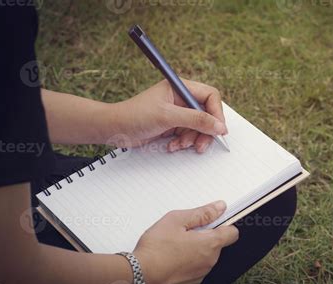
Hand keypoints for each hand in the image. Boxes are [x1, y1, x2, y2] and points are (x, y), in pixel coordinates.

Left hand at [112, 79, 227, 152]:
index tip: (218, 129)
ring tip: (180, 145)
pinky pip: (187, 135)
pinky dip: (182, 143)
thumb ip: (196, 120)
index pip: (210, 96)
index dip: (216, 113)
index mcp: (180, 87)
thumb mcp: (168, 116)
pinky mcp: (172, 126)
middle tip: (201, 145)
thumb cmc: (135, 115)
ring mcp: (177, 113)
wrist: (113, 129)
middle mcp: (181, 99)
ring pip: (198, 128)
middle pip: (207, 114)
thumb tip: (219, 126)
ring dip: (192, 139)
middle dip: (204, 131)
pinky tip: (172, 145)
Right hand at [133, 201, 238, 283]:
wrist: (139, 276)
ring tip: (175, 245)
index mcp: (210, 244)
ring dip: (196, 250)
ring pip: (205, 257)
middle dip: (204, 236)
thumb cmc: (155, 248)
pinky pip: (195, 269)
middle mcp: (209, 262)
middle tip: (184, 231)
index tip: (213, 220)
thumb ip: (202, 213)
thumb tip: (219, 207)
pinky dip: (188, 263)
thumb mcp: (177, 220)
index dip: (224, 224)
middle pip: (216, 244)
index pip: (232, 233)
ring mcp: (200, 275)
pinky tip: (172, 259)